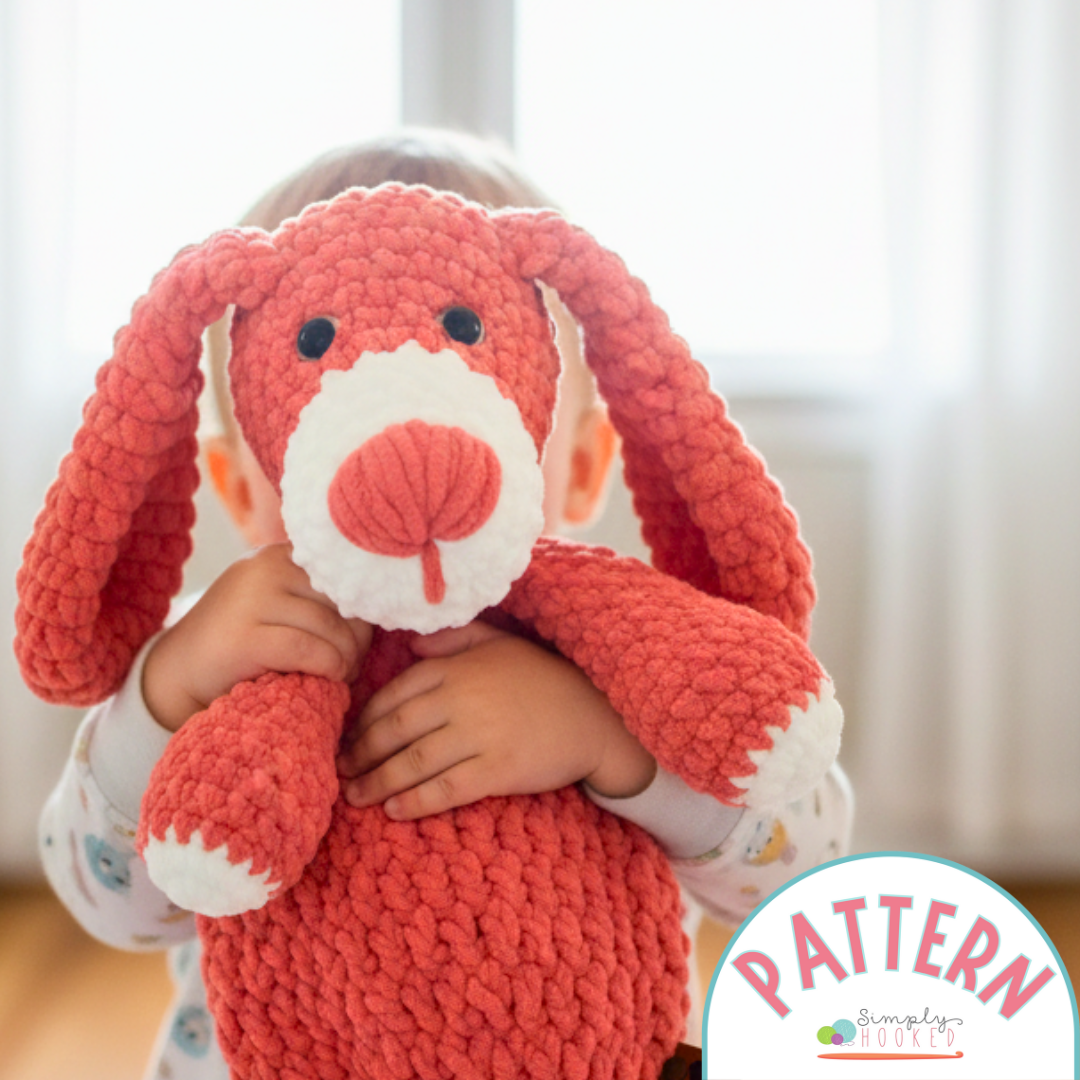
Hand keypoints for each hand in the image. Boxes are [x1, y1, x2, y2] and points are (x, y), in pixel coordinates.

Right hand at [142, 543, 372, 731]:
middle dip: (357, 638)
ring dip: (346, 659)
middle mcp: (267, 566)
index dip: (362, 611)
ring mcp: (252, 598)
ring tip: (340, 676)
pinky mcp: (245, 636)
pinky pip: (309, 649)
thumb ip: (317, 598)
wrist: (176, 676)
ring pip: (330, 626)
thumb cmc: (243, 646)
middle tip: (351, 665)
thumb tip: (383, 606)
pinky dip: (328, 668)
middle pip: (342, 600)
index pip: (344, 575)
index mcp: (280, 555)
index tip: (361, 639)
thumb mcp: (279, 606)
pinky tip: (328, 680)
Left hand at [337, 621, 655, 819]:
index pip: (395, 694)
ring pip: (413, 762)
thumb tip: (411, 644)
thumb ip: (454, 639)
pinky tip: (395, 810)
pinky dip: (416, 801)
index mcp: (456, 668)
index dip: (365, 720)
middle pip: (395, 730)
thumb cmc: (542, 677)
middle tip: (341, 771)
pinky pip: (446, 789)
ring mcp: (479, 735)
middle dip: (362, 753)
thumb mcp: (499, 643)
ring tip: (355, 796)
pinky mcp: (497, 769)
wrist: (593, 716)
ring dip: (377, 782)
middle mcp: (461, 699)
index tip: (349, 738)